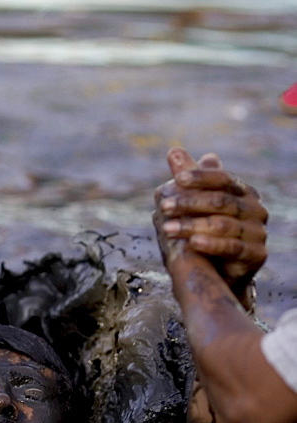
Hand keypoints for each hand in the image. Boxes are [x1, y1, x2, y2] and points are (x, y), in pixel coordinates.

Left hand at [154, 148, 267, 302]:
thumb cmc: (206, 231)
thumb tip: (174, 151)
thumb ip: (188, 179)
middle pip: (221, 201)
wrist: (219, 272)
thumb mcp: (195, 204)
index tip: (176, 179)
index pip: (222, 179)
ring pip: (223, 225)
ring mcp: (258, 232)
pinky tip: (192, 243)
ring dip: (192, 226)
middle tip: (164, 206)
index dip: (200, 177)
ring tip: (167, 229)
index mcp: (243, 192)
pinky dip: (211, 244)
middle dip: (189, 203)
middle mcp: (255, 209)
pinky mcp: (257, 254)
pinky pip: (232, 247)